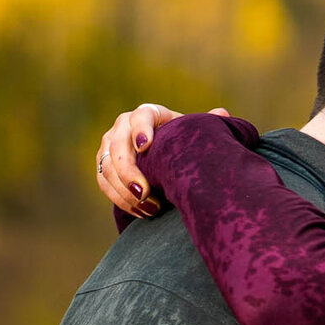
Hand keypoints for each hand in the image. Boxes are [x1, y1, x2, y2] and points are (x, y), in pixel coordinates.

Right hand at [94, 104, 226, 216]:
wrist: (166, 154)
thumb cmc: (183, 142)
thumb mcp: (194, 132)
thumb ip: (207, 124)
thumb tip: (221, 113)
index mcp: (148, 113)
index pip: (140, 117)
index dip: (141, 129)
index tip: (145, 146)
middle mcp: (122, 126)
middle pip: (118, 146)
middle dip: (128, 171)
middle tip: (144, 193)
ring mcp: (109, 145)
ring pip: (108, 168)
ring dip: (125, 191)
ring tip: (149, 208)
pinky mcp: (103, 165)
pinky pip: (104, 184)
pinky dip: (120, 199)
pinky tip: (141, 211)